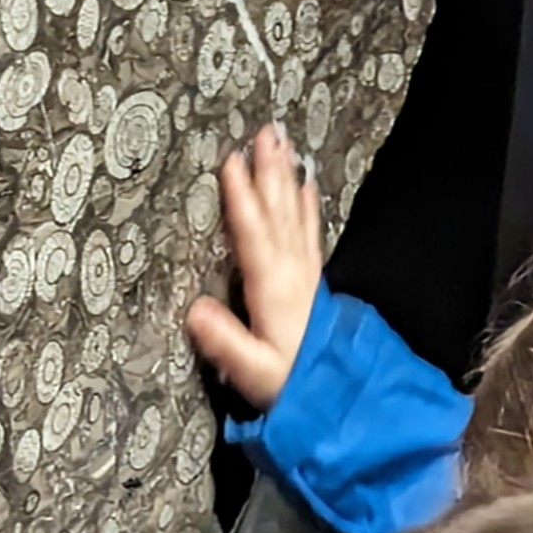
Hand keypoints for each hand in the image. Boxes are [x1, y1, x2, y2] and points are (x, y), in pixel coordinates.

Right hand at [187, 123, 321, 409]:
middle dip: (270, 173)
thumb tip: (194, 309)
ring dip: (288, 180)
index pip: (254, 238)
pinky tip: (307, 186)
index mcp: (273, 292)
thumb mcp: (254, 373)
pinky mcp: (313, 282)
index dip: (242, 200)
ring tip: (283, 146)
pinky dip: (308, 207)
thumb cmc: (290, 388)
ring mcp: (306, 276)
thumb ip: (225, 343)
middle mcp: (292, 275)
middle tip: (266, 132)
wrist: (338, 400)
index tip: (231, 162)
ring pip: (295, 217)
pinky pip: (310, 234)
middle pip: (279, 215)